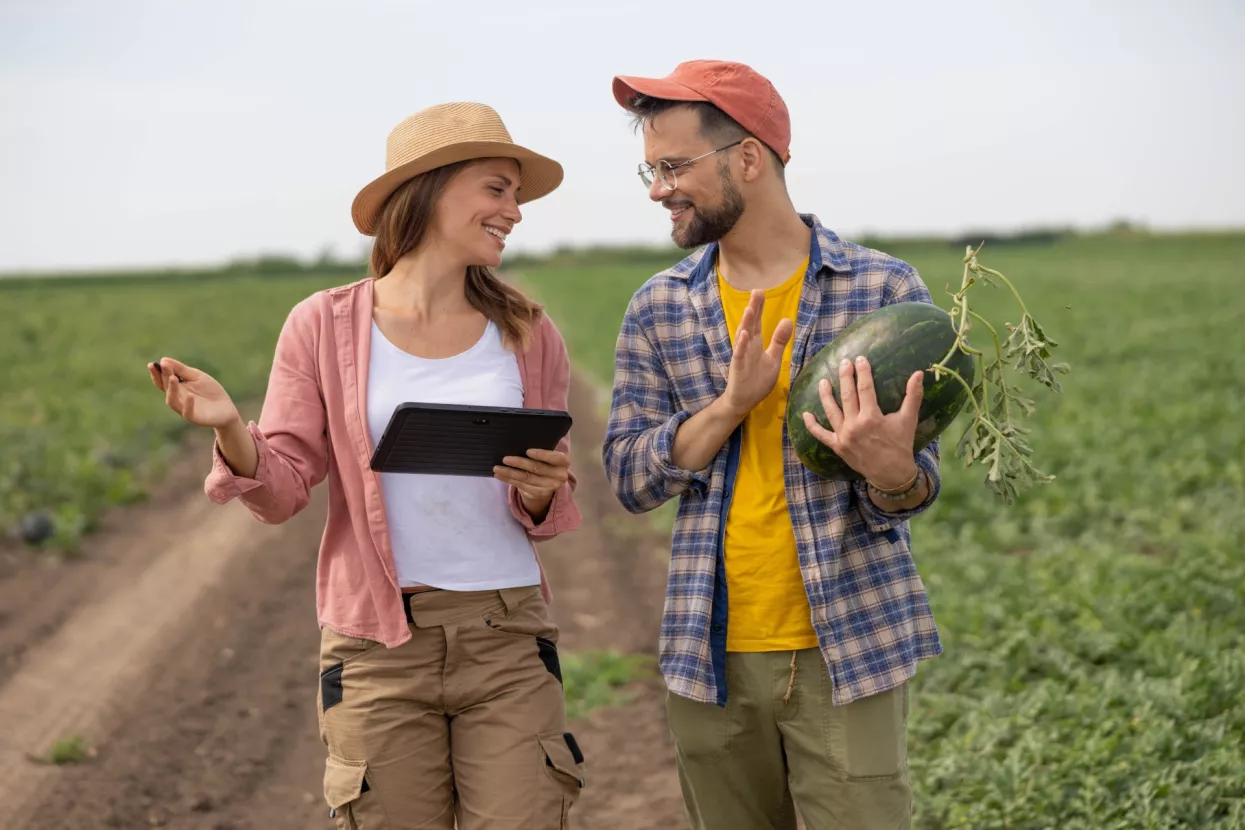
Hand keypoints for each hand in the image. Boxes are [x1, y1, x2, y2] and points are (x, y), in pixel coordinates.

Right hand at [147, 357, 240, 428]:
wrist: (227, 409)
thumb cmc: (210, 391)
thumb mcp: (197, 377)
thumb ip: (181, 370)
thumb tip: (163, 360)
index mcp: (177, 388)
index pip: (162, 381)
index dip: (156, 374)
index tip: (152, 364)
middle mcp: (178, 399)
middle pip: (166, 388)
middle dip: (164, 377)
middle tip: (163, 366)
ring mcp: (185, 410)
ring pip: (172, 401)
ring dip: (172, 390)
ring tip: (173, 378)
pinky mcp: (195, 418)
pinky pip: (188, 413)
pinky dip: (188, 405)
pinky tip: (190, 396)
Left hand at [494, 448, 570, 517]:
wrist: (549, 482)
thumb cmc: (546, 461)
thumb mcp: (549, 455)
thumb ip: (541, 450)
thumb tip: (519, 442)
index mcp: (563, 462)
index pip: (554, 458)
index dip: (542, 454)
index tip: (528, 451)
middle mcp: (559, 476)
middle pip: (537, 469)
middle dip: (520, 463)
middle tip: (505, 459)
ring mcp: (548, 487)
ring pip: (527, 479)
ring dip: (510, 473)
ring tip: (497, 468)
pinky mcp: (537, 493)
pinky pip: (520, 485)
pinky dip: (508, 479)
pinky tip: (499, 475)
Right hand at [723, 290, 793, 417]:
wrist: (743, 401)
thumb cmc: (757, 380)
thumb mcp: (773, 359)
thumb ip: (779, 341)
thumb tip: (788, 320)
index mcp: (755, 344)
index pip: (757, 323)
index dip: (758, 308)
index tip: (759, 291)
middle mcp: (747, 347)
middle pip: (750, 325)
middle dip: (753, 309)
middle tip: (756, 292)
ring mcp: (741, 357)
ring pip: (743, 337)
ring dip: (746, 324)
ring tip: (750, 309)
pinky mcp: (738, 368)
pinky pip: (739, 355)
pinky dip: (741, 345)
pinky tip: (744, 335)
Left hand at [801, 356, 923, 487]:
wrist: (892, 474)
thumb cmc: (900, 445)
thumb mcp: (908, 420)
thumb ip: (913, 396)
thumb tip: (919, 374)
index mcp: (872, 418)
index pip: (865, 389)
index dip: (862, 372)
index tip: (860, 359)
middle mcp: (855, 425)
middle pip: (847, 395)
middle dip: (845, 377)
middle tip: (843, 362)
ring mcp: (844, 436)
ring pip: (831, 411)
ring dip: (826, 395)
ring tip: (823, 381)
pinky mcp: (837, 446)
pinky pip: (821, 435)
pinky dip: (812, 426)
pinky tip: (805, 415)